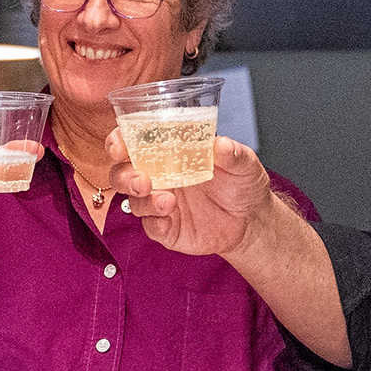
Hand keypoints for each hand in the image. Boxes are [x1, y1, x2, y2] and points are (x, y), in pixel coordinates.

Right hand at [110, 133, 277, 258]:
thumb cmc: (243, 184)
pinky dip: (154, 223)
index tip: (119, 146)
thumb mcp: (245, 164)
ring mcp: (160, 204)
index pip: (133, 143)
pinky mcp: (167, 229)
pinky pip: (151, 227)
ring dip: (143, 201)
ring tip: (168, 201)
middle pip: (122, 174)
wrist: (252, 221)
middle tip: (142, 181)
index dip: (119, 142)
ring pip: (134, 202)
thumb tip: (220, 144)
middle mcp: (159, 177)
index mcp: (169, 153)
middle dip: (124, 177)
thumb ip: (233, 154)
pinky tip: (168, 219)